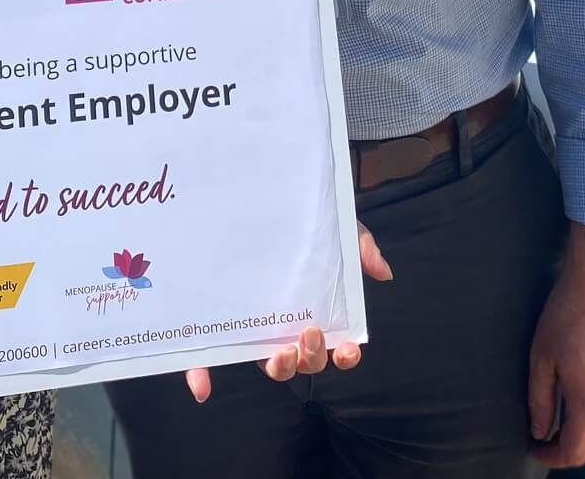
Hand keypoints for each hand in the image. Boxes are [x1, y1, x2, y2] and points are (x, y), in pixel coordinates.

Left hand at [181, 220, 392, 402]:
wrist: (259, 197)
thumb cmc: (303, 221)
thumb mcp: (333, 228)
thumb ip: (359, 246)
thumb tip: (383, 273)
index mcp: (314, 310)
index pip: (334, 345)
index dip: (344, 355)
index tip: (348, 349)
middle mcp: (286, 325)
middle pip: (304, 361)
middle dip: (312, 358)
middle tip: (310, 334)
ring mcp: (253, 328)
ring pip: (267, 364)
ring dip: (278, 368)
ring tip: (279, 352)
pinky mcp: (217, 325)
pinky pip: (206, 358)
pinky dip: (201, 376)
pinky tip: (201, 386)